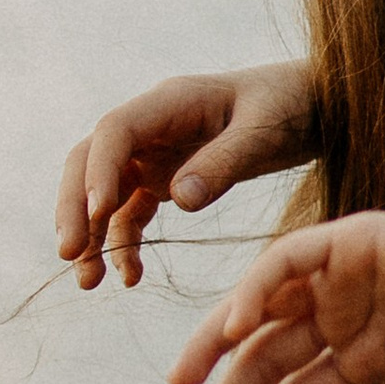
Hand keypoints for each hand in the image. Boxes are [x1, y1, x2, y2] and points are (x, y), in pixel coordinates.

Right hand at [56, 62, 318, 289]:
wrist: (315, 105)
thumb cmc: (292, 106)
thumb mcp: (265, 132)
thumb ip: (225, 163)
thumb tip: (179, 201)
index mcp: (172, 101)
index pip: (115, 132)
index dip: (99, 170)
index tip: (97, 213)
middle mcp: (152, 126)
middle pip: (90, 161)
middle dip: (74, 207)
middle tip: (69, 253)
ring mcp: (155, 154)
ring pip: (104, 192)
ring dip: (91, 235)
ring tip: (88, 282)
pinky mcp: (166, 179)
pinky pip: (132, 213)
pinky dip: (126, 244)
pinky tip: (130, 278)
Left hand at [171, 204, 384, 383]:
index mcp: (360, 357)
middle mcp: (342, 316)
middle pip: (266, 359)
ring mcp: (342, 277)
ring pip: (261, 309)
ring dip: (217, 343)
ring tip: (185, 383)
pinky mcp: (351, 240)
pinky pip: (287, 261)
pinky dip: (255, 289)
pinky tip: (235, 329)